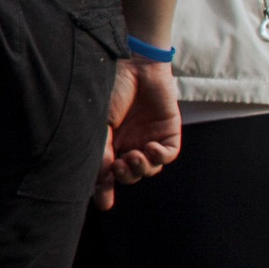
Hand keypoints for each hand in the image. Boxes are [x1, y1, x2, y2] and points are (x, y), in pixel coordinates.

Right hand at [95, 54, 180, 204]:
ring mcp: (149, 139)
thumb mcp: (100, 125)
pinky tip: (149, 148)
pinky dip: (159, 157)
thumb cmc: (111, 90)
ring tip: (135, 156)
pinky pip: (167, 156)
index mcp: (110, 143)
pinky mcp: (168, 133)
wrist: (134, 65)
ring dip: (142, 168)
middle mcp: (130, 144)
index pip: (109, 173)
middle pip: (131, 174)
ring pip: (150, 169)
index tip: (104, 202)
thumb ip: (100, 156)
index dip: (106, 189)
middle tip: (120, 164)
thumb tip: (101, 193)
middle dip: (126, 175)